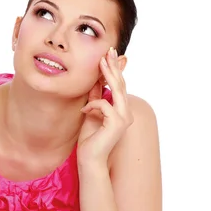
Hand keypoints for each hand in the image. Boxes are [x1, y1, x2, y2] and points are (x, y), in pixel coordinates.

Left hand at [77, 47, 133, 164]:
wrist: (89, 159)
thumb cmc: (90, 138)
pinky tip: (84, 111)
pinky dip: (93, 105)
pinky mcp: (116, 124)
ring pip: (117, 91)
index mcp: (121, 110)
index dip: (114, 69)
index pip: (118, 86)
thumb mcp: (91, 112)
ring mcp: (123, 118)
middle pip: (120, 85)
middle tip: (109, 50)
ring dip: (108, 75)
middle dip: (114, 66)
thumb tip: (96, 81)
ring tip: (102, 62)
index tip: (108, 54)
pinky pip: (104, 105)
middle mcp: (126, 113)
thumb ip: (95, 97)